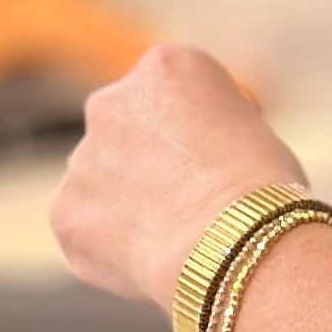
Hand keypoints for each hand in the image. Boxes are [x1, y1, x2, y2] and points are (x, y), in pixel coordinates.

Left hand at [51, 43, 305, 313]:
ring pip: (104, 183)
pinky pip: (88, 231)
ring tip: (180, 242)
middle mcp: (110, 100)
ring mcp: (80, 159)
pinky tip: (155, 264)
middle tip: (193, 205)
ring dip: (130, 206)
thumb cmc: (266, 193)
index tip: (224, 165)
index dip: (203, 134)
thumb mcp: (255, 135)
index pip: (175, 94)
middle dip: (150, 163)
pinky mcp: (65, 213)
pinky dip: (113, 250)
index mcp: (166, 66)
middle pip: (127, 131)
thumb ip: (209, 135)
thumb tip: (196, 168)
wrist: (234, 243)